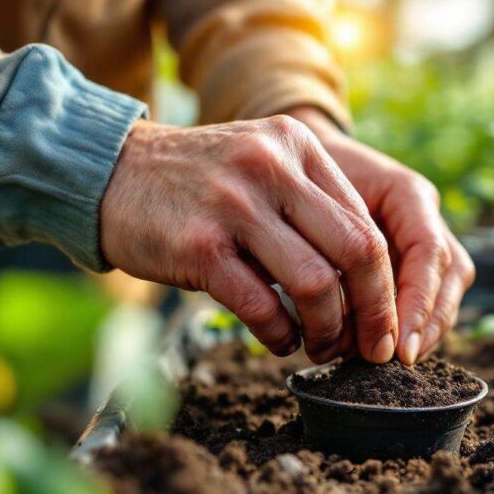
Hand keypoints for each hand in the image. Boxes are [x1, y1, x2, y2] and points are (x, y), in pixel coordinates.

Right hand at [100, 117, 397, 363]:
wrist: (108, 172)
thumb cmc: (198, 183)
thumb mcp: (262, 166)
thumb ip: (313, 205)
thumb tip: (368, 280)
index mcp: (298, 146)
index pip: (367, 223)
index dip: (385, 282)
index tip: (384, 321)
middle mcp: (273, 168)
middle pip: (357, 251)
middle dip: (373, 310)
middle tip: (371, 347)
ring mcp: (235, 205)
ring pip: (316, 283)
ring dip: (327, 329)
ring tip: (320, 346)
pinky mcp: (200, 245)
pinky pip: (262, 306)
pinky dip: (280, 335)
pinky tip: (280, 341)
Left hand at [288, 108, 475, 363]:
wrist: (296, 163)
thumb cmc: (298, 179)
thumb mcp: (310, 206)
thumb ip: (334, 250)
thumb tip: (339, 319)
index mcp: (407, 193)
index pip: (429, 252)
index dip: (420, 303)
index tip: (401, 347)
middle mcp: (424, 216)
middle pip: (450, 275)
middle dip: (428, 324)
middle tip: (396, 361)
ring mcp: (422, 237)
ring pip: (446, 290)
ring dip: (421, 331)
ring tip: (384, 359)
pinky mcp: (409, 260)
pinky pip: (422, 298)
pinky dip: (406, 327)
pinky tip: (377, 348)